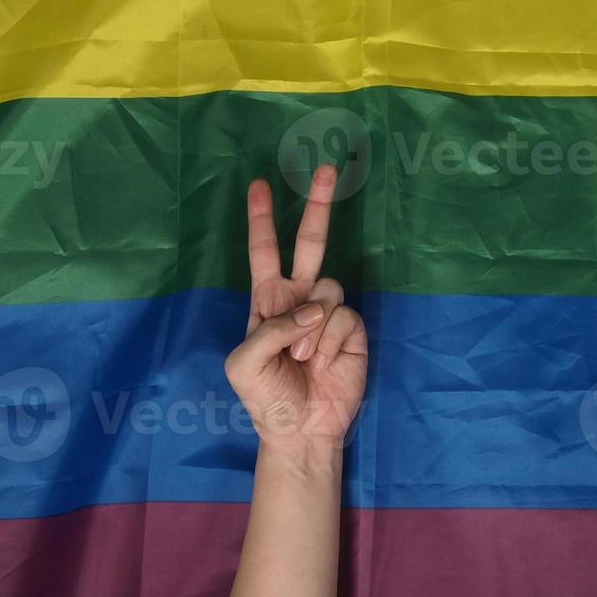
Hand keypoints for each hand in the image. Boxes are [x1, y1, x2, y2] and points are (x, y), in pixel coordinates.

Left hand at [224, 165, 367, 456]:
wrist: (301, 429)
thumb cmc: (265, 396)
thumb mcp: (244, 364)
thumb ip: (271, 329)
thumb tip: (312, 309)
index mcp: (267, 299)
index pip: (264, 251)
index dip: (261, 219)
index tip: (259, 185)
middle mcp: (300, 297)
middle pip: (311, 241)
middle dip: (319, 204)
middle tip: (328, 167)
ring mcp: (328, 312)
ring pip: (329, 288)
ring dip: (312, 328)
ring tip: (302, 360)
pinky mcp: (352, 329)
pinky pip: (344, 317)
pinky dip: (330, 343)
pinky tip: (323, 364)